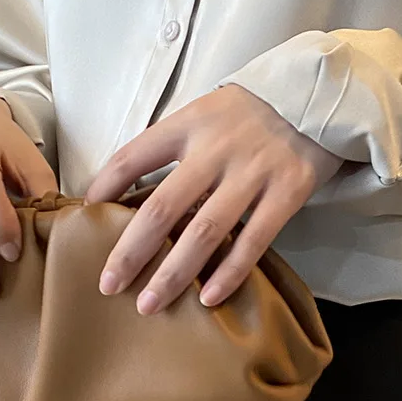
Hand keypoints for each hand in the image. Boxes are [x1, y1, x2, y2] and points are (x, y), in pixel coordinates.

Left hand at [82, 83, 344, 313]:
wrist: (318, 95)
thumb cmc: (248, 112)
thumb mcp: (203, 113)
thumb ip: (172, 146)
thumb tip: (127, 195)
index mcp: (188, 124)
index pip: (131, 157)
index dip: (103, 190)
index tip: (83, 220)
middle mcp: (216, 148)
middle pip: (162, 207)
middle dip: (130, 251)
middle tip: (108, 285)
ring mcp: (253, 171)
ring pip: (204, 231)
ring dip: (174, 273)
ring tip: (150, 305)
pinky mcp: (288, 191)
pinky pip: (254, 240)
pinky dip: (229, 272)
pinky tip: (208, 298)